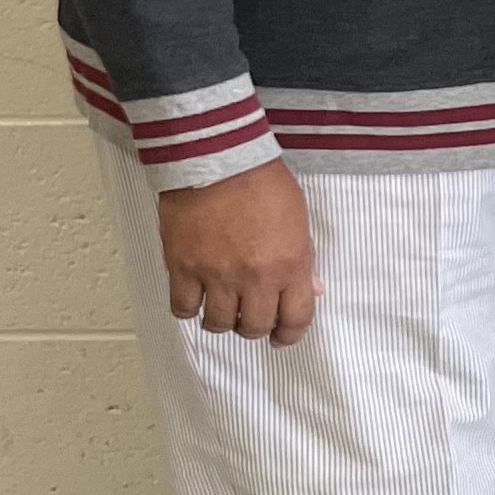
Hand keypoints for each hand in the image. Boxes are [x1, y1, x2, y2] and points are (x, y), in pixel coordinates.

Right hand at [156, 157, 316, 344]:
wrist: (217, 157)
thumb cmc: (260, 180)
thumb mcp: (298, 219)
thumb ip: (303, 260)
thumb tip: (311, 289)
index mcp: (290, 265)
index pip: (295, 319)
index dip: (289, 334)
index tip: (282, 337)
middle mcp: (255, 277)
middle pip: (254, 326)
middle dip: (254, 327)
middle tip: (248, 318)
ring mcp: (217, 274)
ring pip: (218, 323)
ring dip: (222, 321)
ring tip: (221, 309)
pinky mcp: (183, 267)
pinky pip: (182, 307)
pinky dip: (188, 308)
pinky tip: (194, 299)